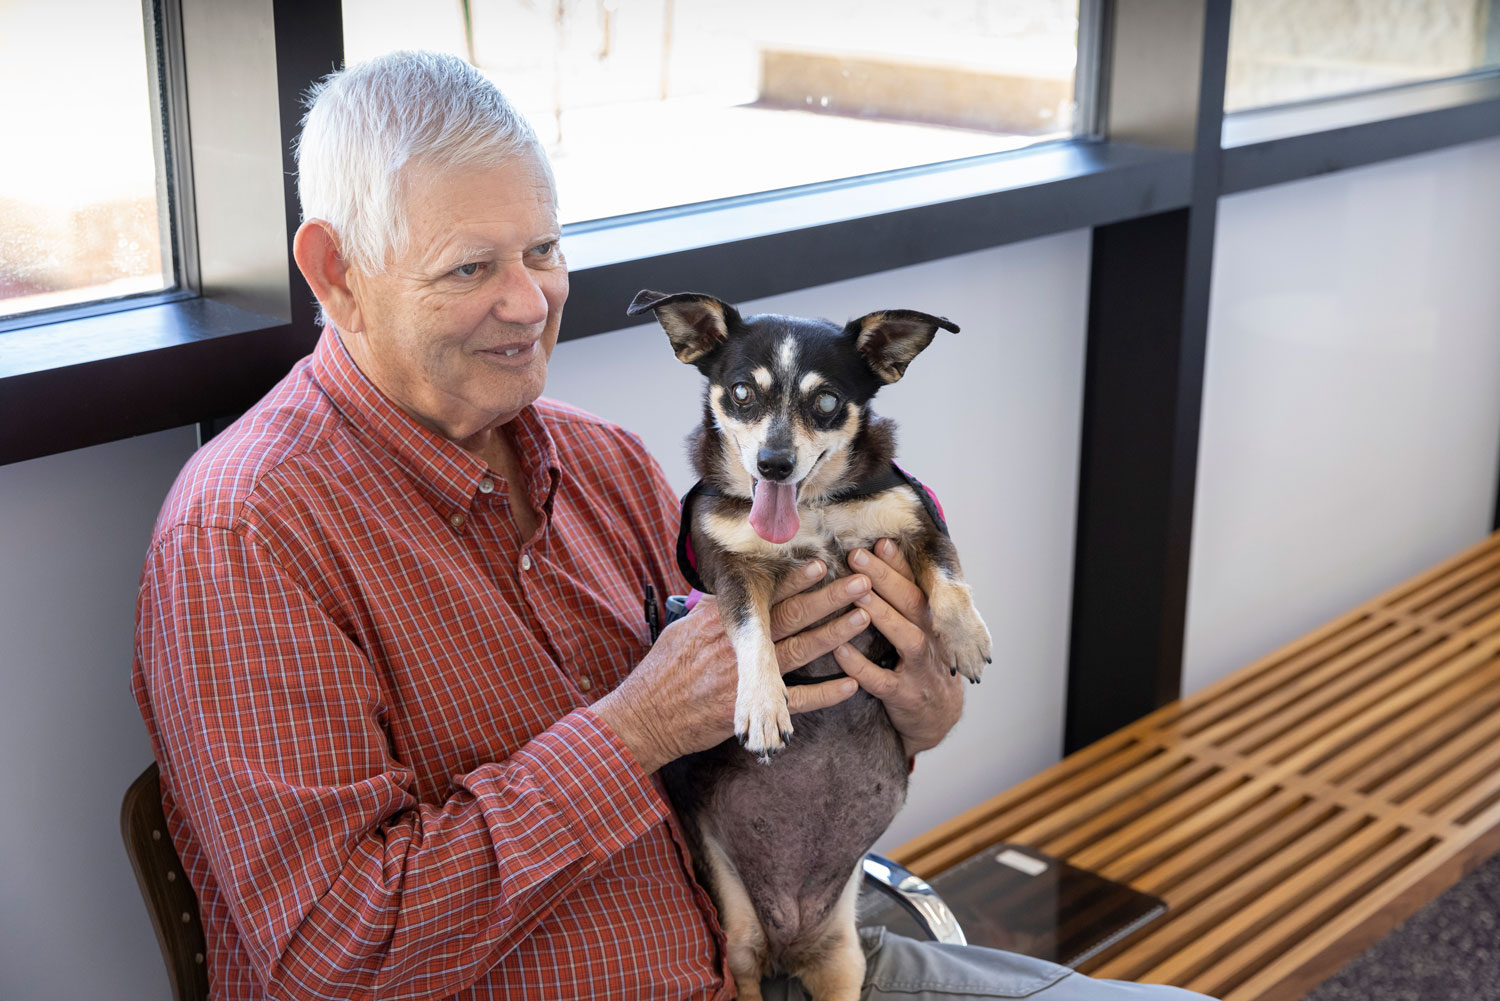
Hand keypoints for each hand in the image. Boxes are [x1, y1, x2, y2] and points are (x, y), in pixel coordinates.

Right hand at [594, 562, 871, 772]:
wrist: (646, 719)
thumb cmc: (662, 673)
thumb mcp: (681, 631)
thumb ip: (710, 612)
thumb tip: (727, 592)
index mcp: (721, 623)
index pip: (765, 596)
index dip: (796, 580)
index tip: (822, 563)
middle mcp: (738, 646)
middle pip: (792, 617)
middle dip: (829, 598)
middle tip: (861, 582)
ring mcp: (747, 678)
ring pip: (801, 651)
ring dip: (835, 634)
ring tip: (864, 617)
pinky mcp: (752, 709)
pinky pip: (798, 701)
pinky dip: (826, 694)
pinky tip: (851, 683)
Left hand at [832, 539, 964, 756]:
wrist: (938, 716)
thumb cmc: (920, 661)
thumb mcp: (920, 627)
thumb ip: (901, 598)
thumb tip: (877, 555)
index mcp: (931, 618)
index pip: (916, 584)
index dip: (898, 563)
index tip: (879, 541)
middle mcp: (931, 638)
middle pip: (911, 602)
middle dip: (885, 577)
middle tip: (856, 556)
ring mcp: (920, 668)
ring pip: (904, 637)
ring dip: (881, 613)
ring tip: (854, 592)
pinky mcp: (904, 696)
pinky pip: (882, 681)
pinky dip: (861, 666)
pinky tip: (840, 650)